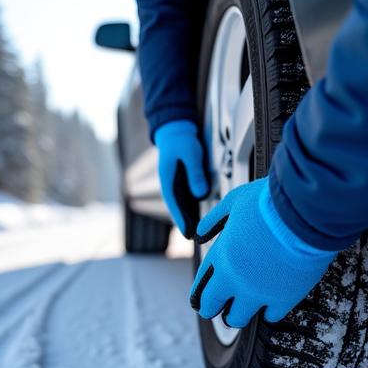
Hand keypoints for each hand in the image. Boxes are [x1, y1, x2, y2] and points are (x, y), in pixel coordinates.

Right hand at [154, 120, 209, 237]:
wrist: (175, 130)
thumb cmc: (181, 140)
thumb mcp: (190, 154)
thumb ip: (195, 173)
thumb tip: (200, 194)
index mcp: (168, 180)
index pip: (174, 204)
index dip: (180, 219)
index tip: (186, 233)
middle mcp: (169, 184)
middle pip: (176, 207)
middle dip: (184, 222)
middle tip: (192, 238)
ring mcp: (174, 183)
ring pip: (180, 203)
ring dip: (187, 216)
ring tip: (195, 230)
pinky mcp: (180, 181)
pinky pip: (185, 197)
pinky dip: (189, 206)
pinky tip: (198, 213)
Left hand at [190, 177, 337, 327]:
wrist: (304, 213)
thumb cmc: (270, 203)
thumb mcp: (233, 203)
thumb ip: (214, 220)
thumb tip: (200, 234)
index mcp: (221, 257)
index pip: (201, 286)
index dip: (199, 295)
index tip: (200, 300)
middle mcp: (235, 279)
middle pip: (212, 306)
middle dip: (211, 309)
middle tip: (214, 311)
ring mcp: (259, 292)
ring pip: (238, 318)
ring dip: (236, 316)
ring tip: (239, 314)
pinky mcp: (284, 298)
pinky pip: (271, 316)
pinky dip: (269, 312)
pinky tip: (270, 307)